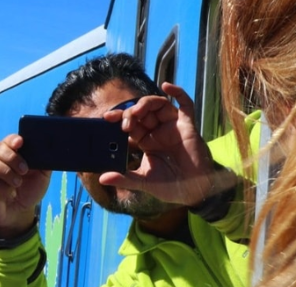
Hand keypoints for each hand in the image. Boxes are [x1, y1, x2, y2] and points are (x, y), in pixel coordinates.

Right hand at [0, 134, 50, 238]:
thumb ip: (45, 164)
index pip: (8, 140)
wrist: (19, 213)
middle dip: (12, 157)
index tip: (20, 143)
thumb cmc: (27, 191)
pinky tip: (8, 192)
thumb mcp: (42, 177)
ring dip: (7, 172)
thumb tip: (49, 151)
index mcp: (9, 153)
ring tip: (17, 183)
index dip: (12, 140)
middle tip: (24, 170)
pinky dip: (0, 186)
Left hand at [99, 83, 216, 205]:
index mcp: (146, 141)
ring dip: (146, 103)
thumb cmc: (169, 186)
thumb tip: (102, 179)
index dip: (119, 117)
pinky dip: (178, 93)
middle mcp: (158, 131)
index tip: (107, 117)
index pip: (130, 124)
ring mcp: (173, 127)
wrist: (193, 191)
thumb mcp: (143, 181)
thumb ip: (124, 178)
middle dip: (130, 112)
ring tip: (137, 112)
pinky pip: (185, 104)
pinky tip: (167, 86)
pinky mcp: (188, 125)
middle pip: (142, 112)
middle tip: (125, 122)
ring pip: (159, 104)